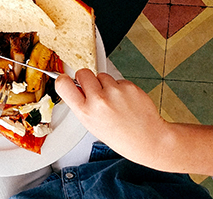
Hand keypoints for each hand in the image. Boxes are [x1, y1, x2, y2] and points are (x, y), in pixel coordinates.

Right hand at [56, 70, 170, 163]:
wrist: (148, 139)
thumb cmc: (121, 136)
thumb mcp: (92, 125)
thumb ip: (82, 105)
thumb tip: (75, 87)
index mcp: (86, 112)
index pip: (63, 84)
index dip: (63, 80)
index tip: (66, 80)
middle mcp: (99, 100)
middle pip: (83, 73)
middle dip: (86, 79)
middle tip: (94, 90)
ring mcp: (115, 92)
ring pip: (102, 76)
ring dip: (105, 84)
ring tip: (114, 101)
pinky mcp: (129, 86)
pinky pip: (118, 80)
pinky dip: (120, 88)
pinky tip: (125, 101)